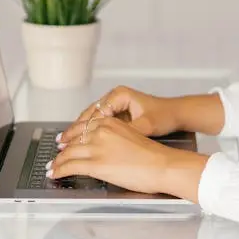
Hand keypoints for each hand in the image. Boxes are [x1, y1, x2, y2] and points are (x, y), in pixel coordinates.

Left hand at [47, 116, 207, 200]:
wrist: (163, 165)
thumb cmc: (154, 156)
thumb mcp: (132, 137)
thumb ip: (115, 139)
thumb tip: (105, 150)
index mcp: (111, 122)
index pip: (84, 127)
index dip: (71, 135)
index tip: (65, 140)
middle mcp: (101, 131)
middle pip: (74, 140)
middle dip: (63, 149)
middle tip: (56, 156)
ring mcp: (97, 147)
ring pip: (69, 153)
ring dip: (58, 162)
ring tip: (52, 167)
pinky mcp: (95, 164)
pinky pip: (70, 166)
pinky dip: (59, 170)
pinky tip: (55, 174)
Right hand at [58, 85, 180, 142]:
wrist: (177, 113)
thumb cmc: (164, 116)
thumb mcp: (145, 126)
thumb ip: (127, 131)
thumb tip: (110, 141)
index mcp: (119, 95)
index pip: (94, 113)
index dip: (80, 128)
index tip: (70, 140)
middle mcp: (115, 97)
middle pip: (89, 114)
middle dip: (75, 130)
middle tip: (61, 142)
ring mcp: (116, 104)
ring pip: (92, 119)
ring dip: (80, 131)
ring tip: (66, 143)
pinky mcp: (119, 113)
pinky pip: (99, 122)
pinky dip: (90, 132)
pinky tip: (82, 143)